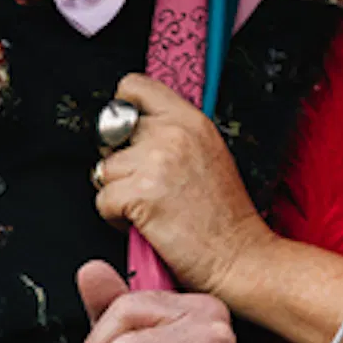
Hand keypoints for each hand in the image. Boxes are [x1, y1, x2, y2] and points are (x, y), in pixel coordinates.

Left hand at [88, 76, 271, 291]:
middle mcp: (172, 134)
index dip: (122, 109)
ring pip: (104, 169)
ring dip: (117, 192)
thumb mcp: (209, 155)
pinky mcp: (140, 194)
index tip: (125, 133)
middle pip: (111, 133)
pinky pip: (102, 200)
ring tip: (148, 208)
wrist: (240, 256)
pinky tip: (144, 224)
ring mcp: (155, 162)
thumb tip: (133, 131)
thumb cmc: (227, 217)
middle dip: (119, 160)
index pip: (135, 87)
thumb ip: (173, 135)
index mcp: (191, 120)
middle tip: (144, 183)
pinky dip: (115, 217)